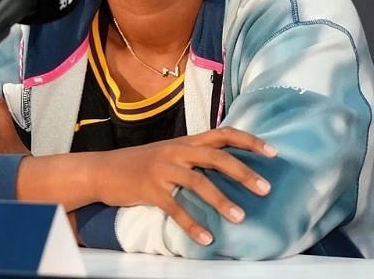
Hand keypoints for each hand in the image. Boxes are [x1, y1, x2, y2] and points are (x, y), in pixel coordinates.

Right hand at [87, 127, 276, 245]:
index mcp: (184, 142)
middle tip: (265, 189)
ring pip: (198, 182)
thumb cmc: (138, 164)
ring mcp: (162, 169)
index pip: (222, 134)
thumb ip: (193, 156)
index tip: (272, 153)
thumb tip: (227, 166)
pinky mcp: (149, 189)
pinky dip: (192, 224)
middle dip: (243, 173)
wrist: (101, 170)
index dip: (249, 141)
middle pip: (216, 157)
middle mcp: (175, 151)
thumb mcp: (167, 153)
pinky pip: (175, 208)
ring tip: (240, 218)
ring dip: (221, 200)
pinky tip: (205, 239)